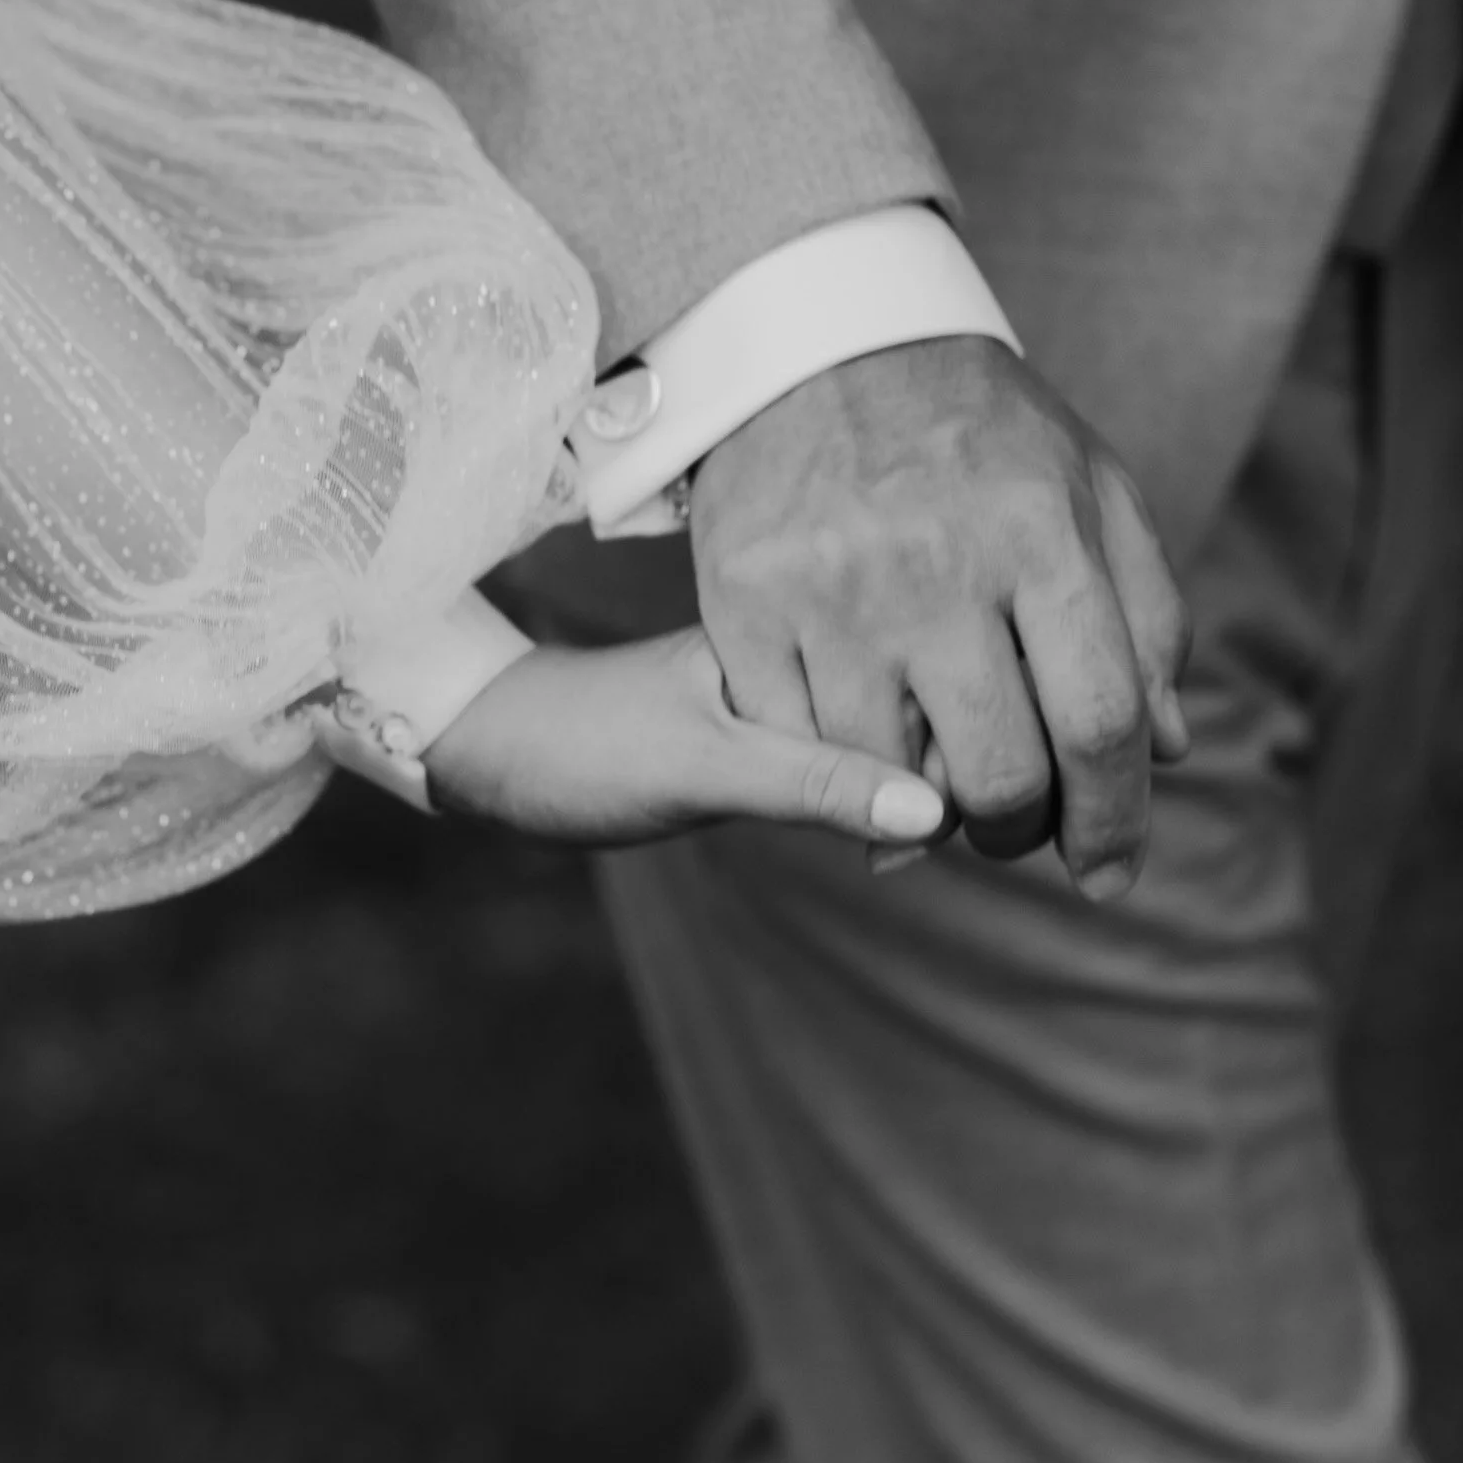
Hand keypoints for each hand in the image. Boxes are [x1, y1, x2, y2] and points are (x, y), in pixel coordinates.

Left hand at [424, 627, 947, 850]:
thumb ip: (816, 786)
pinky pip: (865, 747)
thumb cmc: (585, 749)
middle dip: (956, 763)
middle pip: (927, 695)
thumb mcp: (703, 771)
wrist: (501, 750)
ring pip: (901, 725)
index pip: (923, 674)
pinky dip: (886, 788)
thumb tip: (933, 813)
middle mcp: (806, 636)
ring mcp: (798, 679)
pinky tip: (893, 827)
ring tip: (914, 844)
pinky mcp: (783, 722)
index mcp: (794, 619)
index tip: (961, 816)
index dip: (961, 747)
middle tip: (937, 843)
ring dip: (925, 780)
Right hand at [689, 337, 1190, 896]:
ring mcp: (830, 588)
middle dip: (1020, 828)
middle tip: (1016, 821)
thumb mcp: (1090, 490)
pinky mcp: (743, 601)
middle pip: (999, 773)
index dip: (1114, 818)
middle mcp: (935, 565)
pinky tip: (863, 736)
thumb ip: (1146, 616)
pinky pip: (796, 746)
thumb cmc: (977, 432)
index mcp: (1041, 532)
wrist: (820, 339)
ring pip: (889, 781)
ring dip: (923, 806)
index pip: (1101, 720)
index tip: (1109, 869)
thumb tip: (1164, 750)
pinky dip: (836, 766)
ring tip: (936, 766)